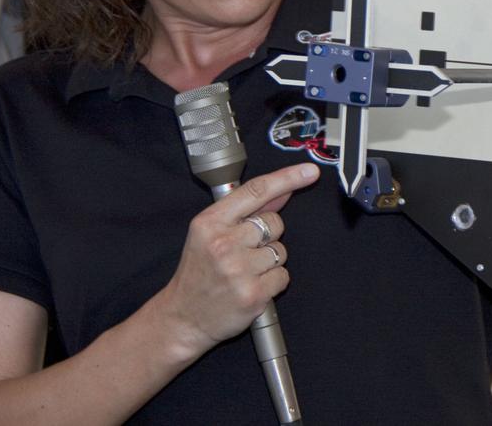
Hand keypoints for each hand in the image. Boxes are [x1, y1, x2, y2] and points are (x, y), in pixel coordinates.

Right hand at [157, 163, 318, 357]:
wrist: (182, 319)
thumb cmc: (198, 273)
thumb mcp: (211, 234)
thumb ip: (247, 211)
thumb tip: (282, 191)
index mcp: (210, 222)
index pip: (256, 191)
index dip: (287, 178)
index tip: (309, 172)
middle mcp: (223, 243)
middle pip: (275, 223)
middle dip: (268, 236)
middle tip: (244, 253)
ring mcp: (238, 270)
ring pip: (281, 251)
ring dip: (270, 261)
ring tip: (245, 272)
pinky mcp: (252, 294)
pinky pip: (283, 276)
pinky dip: (273, 282)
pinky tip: (251, 287)